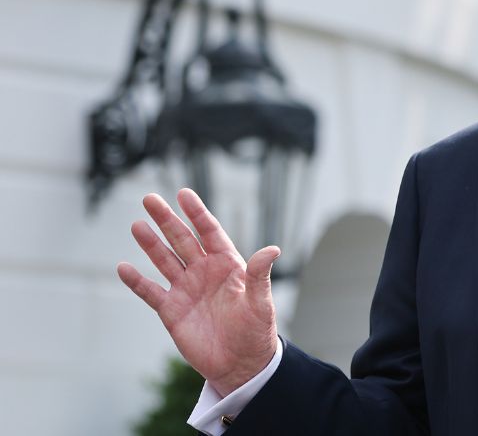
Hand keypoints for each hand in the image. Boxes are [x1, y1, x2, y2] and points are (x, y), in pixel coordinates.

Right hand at [116, 189, 280, 396]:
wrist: (240, 364)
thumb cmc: (256, 331)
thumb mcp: (260, 302)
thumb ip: (260, 275)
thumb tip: (273, 249)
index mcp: (227, 264)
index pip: (209, 232)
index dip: (197, 213)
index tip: (184, 193)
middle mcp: (204, 272)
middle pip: (182, 240)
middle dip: (167, 220)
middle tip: (150, 198)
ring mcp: (186, 289)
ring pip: (164, 260)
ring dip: (150, 244)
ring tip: (137, 225)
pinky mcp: (171, 311)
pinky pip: (151, 292)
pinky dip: (137, 281)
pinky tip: (123, 267)